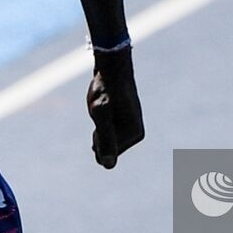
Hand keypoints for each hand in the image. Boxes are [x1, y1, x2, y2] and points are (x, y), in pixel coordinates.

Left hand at [86, 47, 143, 168]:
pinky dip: (100, 124)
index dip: (97, 139)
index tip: (102, 117)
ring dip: (98, 127)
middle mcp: (136, 133)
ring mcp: (130, 127)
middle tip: (101, 111)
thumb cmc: (105, 89)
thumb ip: (105, 139)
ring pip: (105, 141)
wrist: (111, 67)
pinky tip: (104, 108)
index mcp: (134, 135)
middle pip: (107, 151)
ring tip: (103, 108)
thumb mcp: (100, 113)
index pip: (107, 156)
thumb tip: (108, 165)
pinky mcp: (124, 121)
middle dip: (98, 135)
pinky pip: (107, 134)